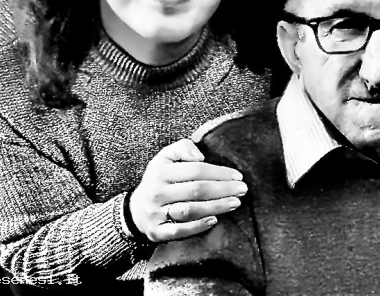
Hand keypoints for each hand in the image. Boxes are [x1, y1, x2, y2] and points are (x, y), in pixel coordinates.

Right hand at [129, 138, 247, 241]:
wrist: (136, 209)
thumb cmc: (160, 179)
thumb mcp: (166, 157)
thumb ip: (183, 148)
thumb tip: (200, 156)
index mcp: (161, 171)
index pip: (196, 170)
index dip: (219, 172)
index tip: (238, 175)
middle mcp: (157, 192)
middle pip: (196, 190)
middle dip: (223, 189)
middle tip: (242, 189)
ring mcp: (156, 213)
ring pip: (190, 210)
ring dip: (216, 207)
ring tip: (235, 203)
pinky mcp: (156, 232)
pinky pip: (180, 230)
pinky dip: (198, 226)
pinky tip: (215, 220)